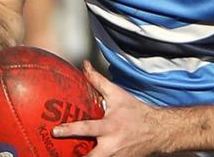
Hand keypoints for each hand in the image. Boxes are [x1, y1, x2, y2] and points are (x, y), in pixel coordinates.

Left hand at [52, 60, 166, 156]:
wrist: (157, 130)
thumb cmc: (135, 111)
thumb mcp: (117, 94)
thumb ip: (98, 81)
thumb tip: (85, 66)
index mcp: (110, 126)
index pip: (87, 128)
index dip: (70, 130)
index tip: (55, 131)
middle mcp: (112, 145)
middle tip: (60, 154)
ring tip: (71, 154)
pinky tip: (87, 153)